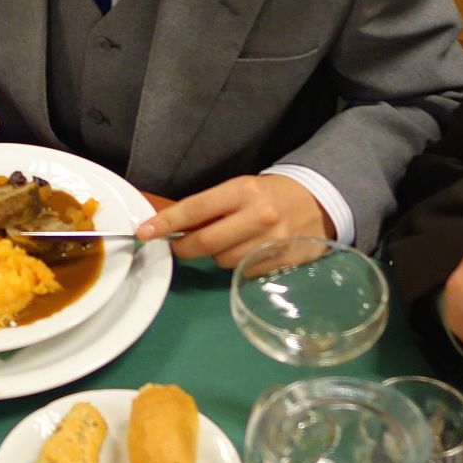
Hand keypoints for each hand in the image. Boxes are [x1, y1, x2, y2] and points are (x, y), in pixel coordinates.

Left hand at [137, 174, 334, 268]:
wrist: (318, 201)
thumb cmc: (269, 194)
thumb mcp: (240, 189)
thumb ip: (210, 208)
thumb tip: (172, 227)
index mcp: (243, 191)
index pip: (196, 209)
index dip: (166, 223)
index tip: (144, 232)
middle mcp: (258, 215)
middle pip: (205, 243)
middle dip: (184, 248)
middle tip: (180, 246)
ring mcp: (272, 241)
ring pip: (224, 261)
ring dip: (217, 256)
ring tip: (230, 242)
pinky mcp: (284, 262)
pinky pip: (245, 273)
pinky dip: (239, 266)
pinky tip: (249, 252)